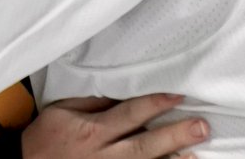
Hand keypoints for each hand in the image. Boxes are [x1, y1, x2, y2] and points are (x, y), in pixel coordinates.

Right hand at [22, 93, 208, 157]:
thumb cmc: (43, 138)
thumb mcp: (60, 111)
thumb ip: (91, 103)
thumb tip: (118, 92)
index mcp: (91, 131)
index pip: (129, 114)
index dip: (155, 103)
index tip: (177, 94)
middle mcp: (102, 155)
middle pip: (144, 144)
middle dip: (174, 135)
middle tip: (201, 126)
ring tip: (196, 153)